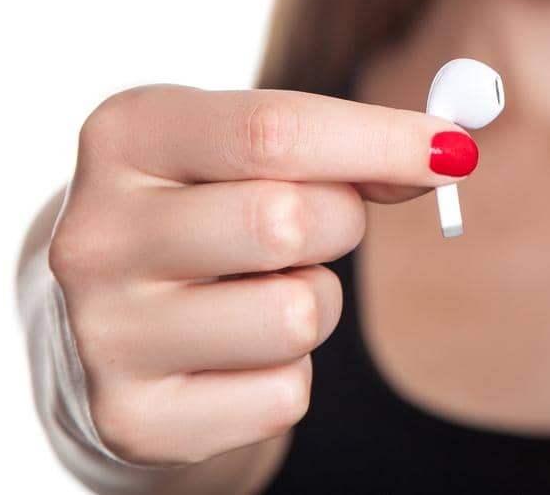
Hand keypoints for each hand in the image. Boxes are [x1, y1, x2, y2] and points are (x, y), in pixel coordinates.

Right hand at [46, 84, 478, 465]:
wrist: (93, 330)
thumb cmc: (203, 212)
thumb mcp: (244, 152)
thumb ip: (337, 144)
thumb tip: (444, 151)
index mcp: (123, 134)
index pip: (273, 129)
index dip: (381, 139)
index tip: (455, 148)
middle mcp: (94, 233)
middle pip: (290, 220)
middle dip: (340, 223)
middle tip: (316, 227)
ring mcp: (104, 333)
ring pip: (295, 314)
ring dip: (313, 303)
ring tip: (259, 292)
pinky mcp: (131, 419)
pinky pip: (282, 394)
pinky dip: (287, 374)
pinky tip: (233, 354)